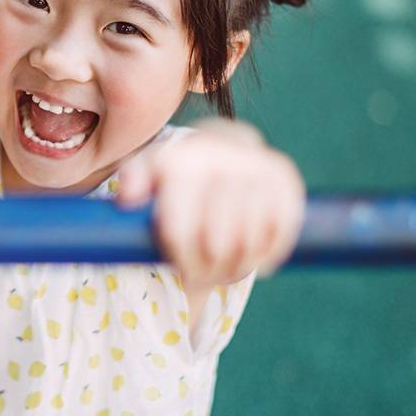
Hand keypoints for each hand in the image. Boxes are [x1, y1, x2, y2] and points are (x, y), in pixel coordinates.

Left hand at [115, 119, 304, 292]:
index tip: (182, 267)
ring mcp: (259, 168)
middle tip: (205, 271)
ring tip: (226, 267)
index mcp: (185, 161)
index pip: (180, 232)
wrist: (226, 144)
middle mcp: (223, 159)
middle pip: (216, 244)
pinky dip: (270, 254)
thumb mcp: (149, 171)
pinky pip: (281, 232)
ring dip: (238, 266)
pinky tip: (260, 263)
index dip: (181, 259)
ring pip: (249, 243)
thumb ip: (133, 180)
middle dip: (209, 268)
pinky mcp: (286, 181)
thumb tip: (128, 199)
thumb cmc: (179, 171)